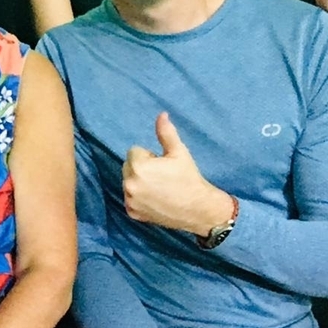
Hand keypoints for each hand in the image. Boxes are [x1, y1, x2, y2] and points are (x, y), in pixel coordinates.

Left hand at [122, 113, 232, 235]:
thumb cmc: (189, 178)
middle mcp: (129, 184)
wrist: (199, 209)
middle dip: (142, 168)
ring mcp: (130, 200)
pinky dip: (139, 199)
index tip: (163, 165)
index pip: (134, 151)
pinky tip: (155, 200)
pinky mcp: (132, 213)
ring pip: (129, 182)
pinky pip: (130, 198)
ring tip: (160, 188)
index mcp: (138, 167)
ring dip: (139, 182)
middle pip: (128, 166)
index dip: (150, 156)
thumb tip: (161, 115)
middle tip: (162, 176)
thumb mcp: (179, 152)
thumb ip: (166, 133)